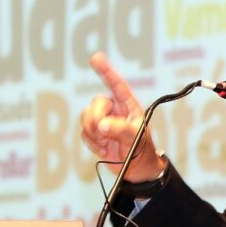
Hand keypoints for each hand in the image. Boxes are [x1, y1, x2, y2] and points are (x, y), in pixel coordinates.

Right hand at [80, 52, 165, 182]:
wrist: (136, 168)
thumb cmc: (142, 149)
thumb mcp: (136, 138)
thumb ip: (121, 130)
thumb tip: (101, 125)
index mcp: (127, 105)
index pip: (116, 84)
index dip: (106, 70)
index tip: (96, 58)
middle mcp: (113, 109)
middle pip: (95, 104)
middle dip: (96, 119)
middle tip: (104, 133)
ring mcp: (102, 121)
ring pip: (85, 118)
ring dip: (93, 134)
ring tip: (107, 144)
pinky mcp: (93, 134)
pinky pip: (83, 133)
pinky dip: (92, 144)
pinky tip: (104, 150)